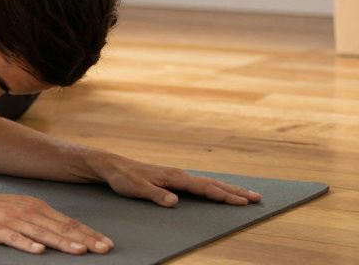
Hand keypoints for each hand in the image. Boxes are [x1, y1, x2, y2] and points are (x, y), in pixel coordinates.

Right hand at [0, 188, 112, 255]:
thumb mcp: (20, 208)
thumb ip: (41, 219)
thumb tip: (65, 230)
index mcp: (36, 207)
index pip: (68, 221)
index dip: (88, 232)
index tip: (106, 242)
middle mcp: (28, 212)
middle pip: (60, 227)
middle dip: (85, 239)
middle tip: (104, 248)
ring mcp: (13, 221)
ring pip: (43, 234)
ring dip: (63, 242)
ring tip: (80, 250)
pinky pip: (14, 238)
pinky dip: (27, 245)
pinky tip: (39, 251)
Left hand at [91, 153, 261, 207]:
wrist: (112, 166)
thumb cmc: (124, 178)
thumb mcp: (137, 189)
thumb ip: (156, 195)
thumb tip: (175, 202)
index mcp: (174, 177)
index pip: (205, 188)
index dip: (224, 196)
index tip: (242, 202)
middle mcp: (179, 175)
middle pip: (213, 184)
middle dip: (235, 191)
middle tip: (257, 198)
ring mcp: (177, 176)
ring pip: (208, 183)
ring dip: (228, 188)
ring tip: (246, 195)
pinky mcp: (172, 178)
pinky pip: (200, 184)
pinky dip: (214, 187)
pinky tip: (219, 191)